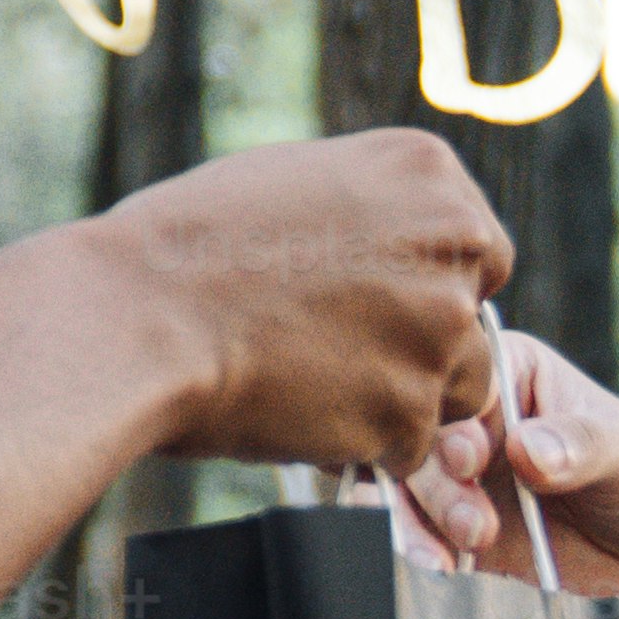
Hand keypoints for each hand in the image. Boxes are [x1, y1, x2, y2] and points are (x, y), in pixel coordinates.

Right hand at [97, 130, 512, 470]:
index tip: (376, 302)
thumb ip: (375, 208)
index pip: (481, 251)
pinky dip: (364, 445)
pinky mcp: (409, 410)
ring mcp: (438, 329)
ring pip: (454, 390)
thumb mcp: (296, 180)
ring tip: (313, 384)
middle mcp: (452, 244)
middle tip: (337, 351)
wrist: (138, 315)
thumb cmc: (190, 244)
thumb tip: (400, 248)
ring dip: (400, 400)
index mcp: (428, 172)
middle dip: (420, 347)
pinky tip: (299, 412)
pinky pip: (410, 446)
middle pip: (473, 322)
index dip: (429, 287)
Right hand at [394, 332, 618, 618]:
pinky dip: (415, 549)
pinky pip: (417, 532)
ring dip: (415, 521)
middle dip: (436, 484)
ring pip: (407, 485)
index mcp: (516, 374)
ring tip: (446, 562)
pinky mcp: (460, 531)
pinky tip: (436, 569)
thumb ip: (585, 445)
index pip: (462, 384)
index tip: (469, 460)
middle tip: (477, 528)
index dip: (455, 419)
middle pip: (422, 436)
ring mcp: (467, 478)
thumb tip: (526, 449)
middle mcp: (482, 421)